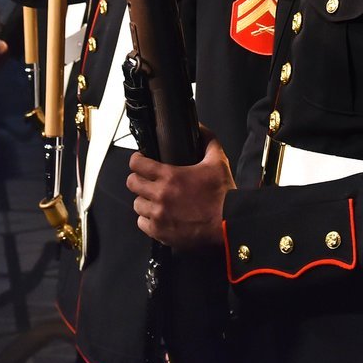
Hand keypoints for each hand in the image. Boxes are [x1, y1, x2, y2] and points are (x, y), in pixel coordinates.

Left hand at [127, 131, 234, 249]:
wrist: (229, 224)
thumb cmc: (224, 195)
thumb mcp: (218, 161)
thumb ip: (207, 140)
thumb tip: (200, 128)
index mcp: (170, 176)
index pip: (137, 164)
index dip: (138, 159)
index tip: (141, 160)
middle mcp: (160, 196)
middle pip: (132, 183)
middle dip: (138, 178)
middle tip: (147, 179)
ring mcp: (159, 216)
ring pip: (137, 204)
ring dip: (144, 199)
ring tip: (155, 198)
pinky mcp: (161, 233)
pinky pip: (142, 224)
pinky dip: (148, 219)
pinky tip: (159, 215)